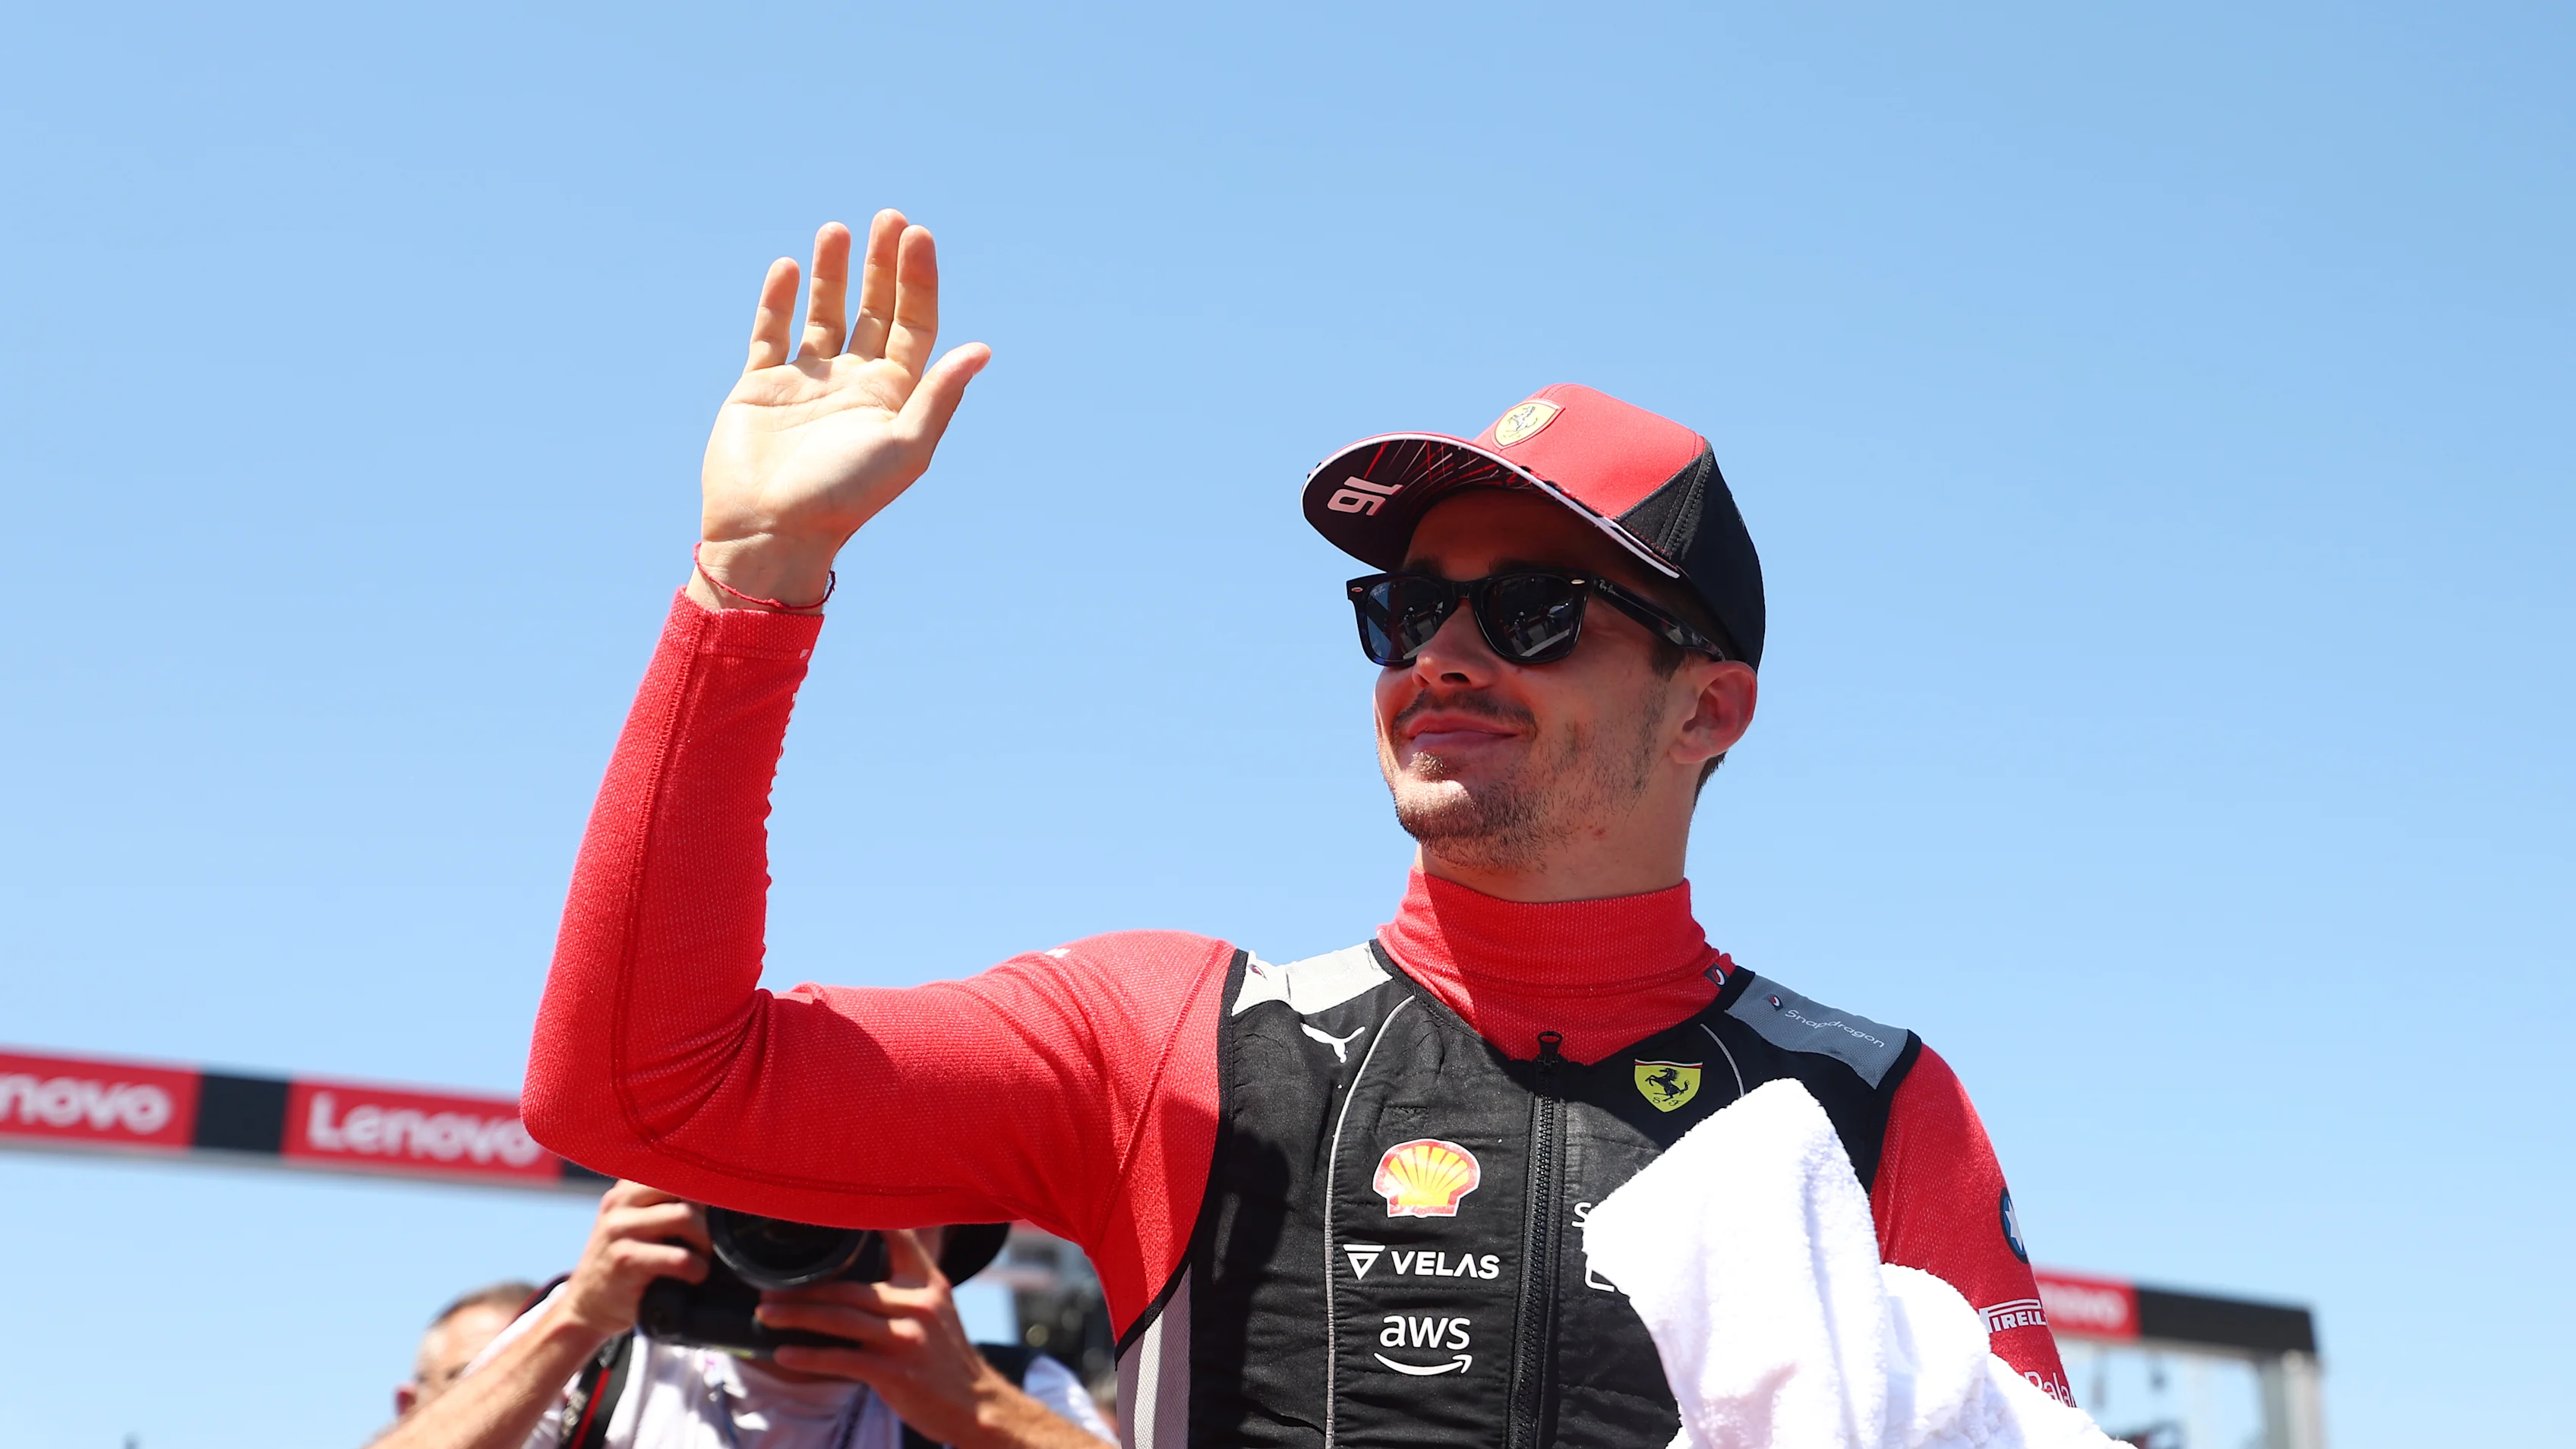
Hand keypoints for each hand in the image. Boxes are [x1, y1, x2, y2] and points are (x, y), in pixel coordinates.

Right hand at [554, 1180, 708, 1338]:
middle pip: (685, 1187)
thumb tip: (721, 1196)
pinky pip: (678, 1257)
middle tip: (713, 1238)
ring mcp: (619, 1229)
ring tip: (704, 1257)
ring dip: (706, 1241)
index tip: (724, 1206)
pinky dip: (696, 1268)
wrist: (588, 1304)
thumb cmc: (627, 1260)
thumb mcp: (636, 1222)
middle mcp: (620, 1201)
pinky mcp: (625, 1260)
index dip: (707, 1186)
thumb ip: (664, 1203)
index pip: (677, 1168)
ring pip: (684, 1216)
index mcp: (627, 1186)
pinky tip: (695, 1275)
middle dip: (708, 1213)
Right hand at [693, 210, 992, 608]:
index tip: (917, 235)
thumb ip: (938, 395)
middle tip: (888, 217)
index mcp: (893, 396)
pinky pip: (771, 333)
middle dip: (882, 265)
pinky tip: (790, 266)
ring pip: (823, 314)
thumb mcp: (904, 447)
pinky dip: (780, 300)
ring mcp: (806, 383)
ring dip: (832, 273)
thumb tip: (981, 349)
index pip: (913, 324)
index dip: (918, 280)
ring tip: (837, 230)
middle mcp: (853, 383)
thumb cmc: (844, 497)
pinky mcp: (760, 387)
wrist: (770, 531)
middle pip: (874, 310)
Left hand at [758, 1229, 1068, 1448]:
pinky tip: (784, 1354)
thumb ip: (907, 1278)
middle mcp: (918, 1305)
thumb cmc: (945, 1355)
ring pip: (840, 1320)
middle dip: (804, 1290)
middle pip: (849, 1289)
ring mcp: (906, 1339)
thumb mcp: (937, 1305)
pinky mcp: (895, 1372)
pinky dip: (809, 1357)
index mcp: (927, 1284)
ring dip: (796, 1316)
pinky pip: (842, 1360)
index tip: (821, 1214)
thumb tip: (875, 1247)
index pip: (897, 1240)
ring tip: (766, 1315)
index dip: (863, 1223)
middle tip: (767, 1291)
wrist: (975, 1405)